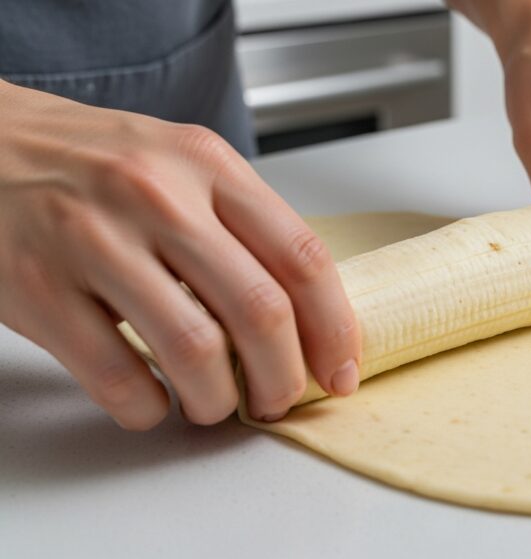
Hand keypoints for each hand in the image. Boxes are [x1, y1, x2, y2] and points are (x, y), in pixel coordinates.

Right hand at [0, 81, 360, 428]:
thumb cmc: (91, 163)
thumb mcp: (180, 164)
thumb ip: (241, 226)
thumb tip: (305, 316)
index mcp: (207, 165)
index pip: (302, 256)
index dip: (334, 328)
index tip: (339, 370)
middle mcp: (157, 196)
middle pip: (260, 311)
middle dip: (283, 377)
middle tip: (278, 398)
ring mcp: (94, 241)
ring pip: (195, 352)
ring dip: (217, 401)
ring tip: (213, 404)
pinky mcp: (38, 288)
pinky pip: (118, 378)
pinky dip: (148, 409)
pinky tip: (151, 401)